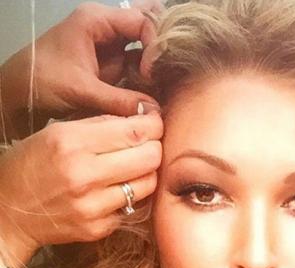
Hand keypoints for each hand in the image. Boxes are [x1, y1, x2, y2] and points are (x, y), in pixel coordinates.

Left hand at [0, 2, 161, 137]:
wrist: (19, 92)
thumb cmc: (41, 81)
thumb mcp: (82, 91)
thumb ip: (120, 100)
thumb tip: (154, 112)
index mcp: (96, 19)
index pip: (142, 21)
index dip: (154, 45)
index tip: (151, 73)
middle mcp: (106, 25)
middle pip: (147, 21)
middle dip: (161, 42)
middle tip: (167, 67)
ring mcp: (110, 42)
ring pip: (146, 38)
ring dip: (157, 56)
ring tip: (163, 77)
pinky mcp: (112, 60)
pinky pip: (139, 58)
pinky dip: (150, 70)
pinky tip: (156, 85)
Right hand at [0, 111, 162, 267]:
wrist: (7, 212)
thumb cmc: (31, 165)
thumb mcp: (55, 132)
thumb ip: (99, 125)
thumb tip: (141, 119)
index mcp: (72, 144)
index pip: (135, 132)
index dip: (154, 126)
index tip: (154, 124)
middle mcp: (84, 176)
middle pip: (150, 158)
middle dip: (154, 147)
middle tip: (146, 145)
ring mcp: (93, 206)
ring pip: (148, 184)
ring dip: (146, 173)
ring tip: (132, 167)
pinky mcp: (99, 228)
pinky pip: (133, 208)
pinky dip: (130, 197)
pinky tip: (114, 190)